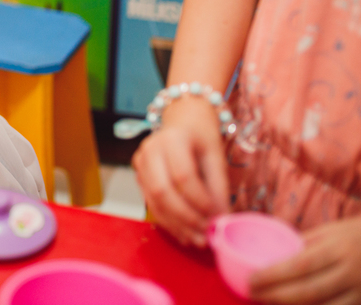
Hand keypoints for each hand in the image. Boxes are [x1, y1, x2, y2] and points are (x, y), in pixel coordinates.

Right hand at [132, 97, 229, 246]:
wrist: (182, 121)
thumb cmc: (201, 137)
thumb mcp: (215, 156)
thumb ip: (218, 187)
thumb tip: (221, 219)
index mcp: (172, 139)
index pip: (183, 176)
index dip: (200, 200)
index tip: (217, 217)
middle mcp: (150, 149)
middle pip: (163, 190)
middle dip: (185, 217)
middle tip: (205, 235)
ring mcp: (140, 163)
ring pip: (154, 201)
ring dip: (176, 224)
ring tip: (196, 239)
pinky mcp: (138, 176)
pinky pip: (151, 203)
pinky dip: (168, 221)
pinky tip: (184, 232)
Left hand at [250, 214, 360, 304]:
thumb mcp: (339, 229)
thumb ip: (309, 241)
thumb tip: (278, 251)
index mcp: (341, 247)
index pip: (299, 265)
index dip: (272, 275)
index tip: (251, 279)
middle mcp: (354, 273)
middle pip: (308, 291)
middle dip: (276, 295)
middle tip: (253, 293)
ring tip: (272, 303)